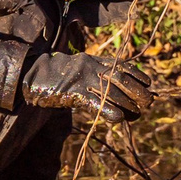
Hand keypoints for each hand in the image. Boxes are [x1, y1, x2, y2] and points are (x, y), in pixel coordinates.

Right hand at [22, 51, 155, 121]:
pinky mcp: (75, 93)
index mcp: (94, 60)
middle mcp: (91, 68)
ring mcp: (83, 80)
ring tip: (137, 113)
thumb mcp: (80, 68)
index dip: (138, 75)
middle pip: (122, 79)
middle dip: (138, 91)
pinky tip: (118, 118)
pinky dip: (111, 112)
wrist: (32, 75)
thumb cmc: (57, 76)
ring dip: (129, 104)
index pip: (122, 65)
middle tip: (148, 102)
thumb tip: (118, 89)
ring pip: (113, 93)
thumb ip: (97, 74)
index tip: (148, 83)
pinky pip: (97, 103)